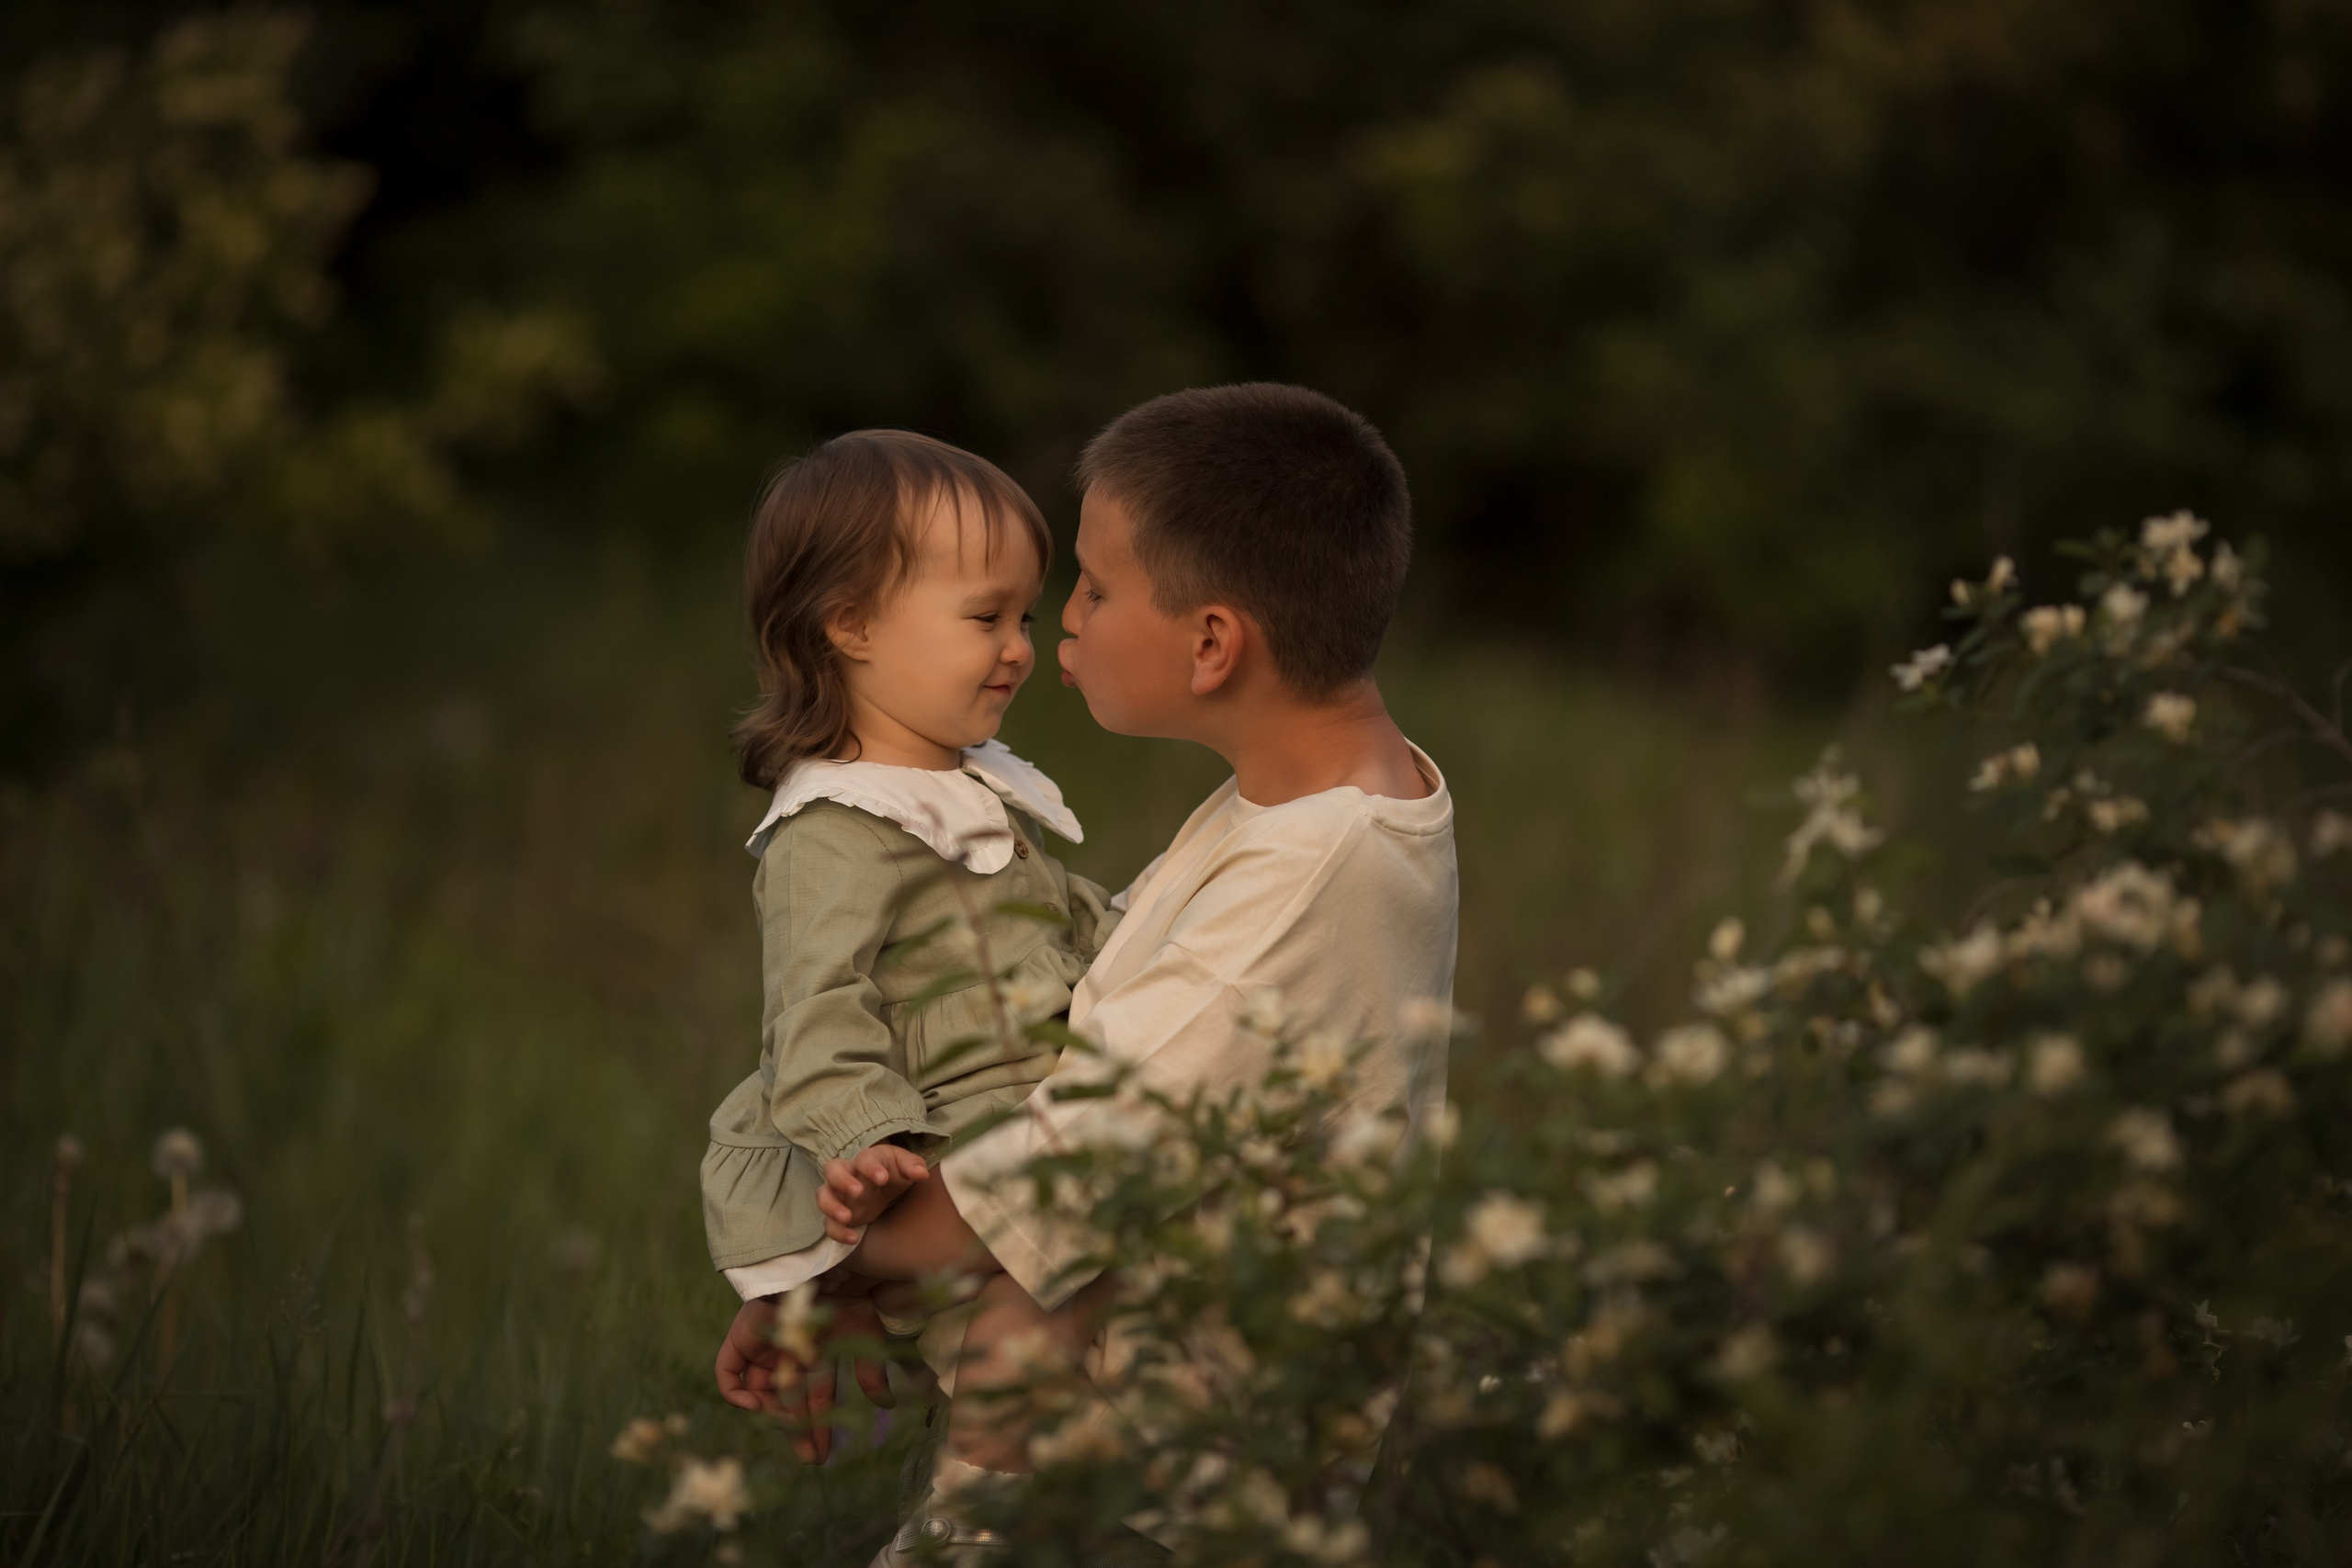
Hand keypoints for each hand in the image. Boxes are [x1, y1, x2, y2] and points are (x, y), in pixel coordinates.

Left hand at [713, 1292, 893, 1462]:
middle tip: (809, 1455)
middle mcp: (787, 1352)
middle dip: (796, 1430)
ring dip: (770, 1415)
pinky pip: (727, 1370)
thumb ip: (870, 1372)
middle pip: (785, 1401)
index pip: (811, 1400)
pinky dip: (733, 1391)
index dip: (815, 1428)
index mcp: (814, 1354)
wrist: (830, 1264)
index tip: (820, 1455)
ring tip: (789, 1428)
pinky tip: (753, 1405)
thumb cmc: (851, 1294)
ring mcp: (764, 1345)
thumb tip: (885, 1404)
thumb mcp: (865, 1336)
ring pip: (758, 1391)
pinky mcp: (743, 1335)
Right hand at [818, 1143, 930, 1242]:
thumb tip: (921, 1174)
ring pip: (823, 1196)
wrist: (883, 1186)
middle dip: (842, 1180)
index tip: (883, 1178)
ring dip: (831, 1206)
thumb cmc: (893, 1172)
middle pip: (832, 1169)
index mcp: (867, 1160)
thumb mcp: (905, 1166)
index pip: (864, 1158)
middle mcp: (848, 1175)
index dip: (871, 1168)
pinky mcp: (837, 1215)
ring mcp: (839, 1195)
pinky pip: (828, 1223)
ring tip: (847, 1217)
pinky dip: (837, 1232)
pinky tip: (853, 1239)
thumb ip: (913, 1166)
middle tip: (858, 1192)